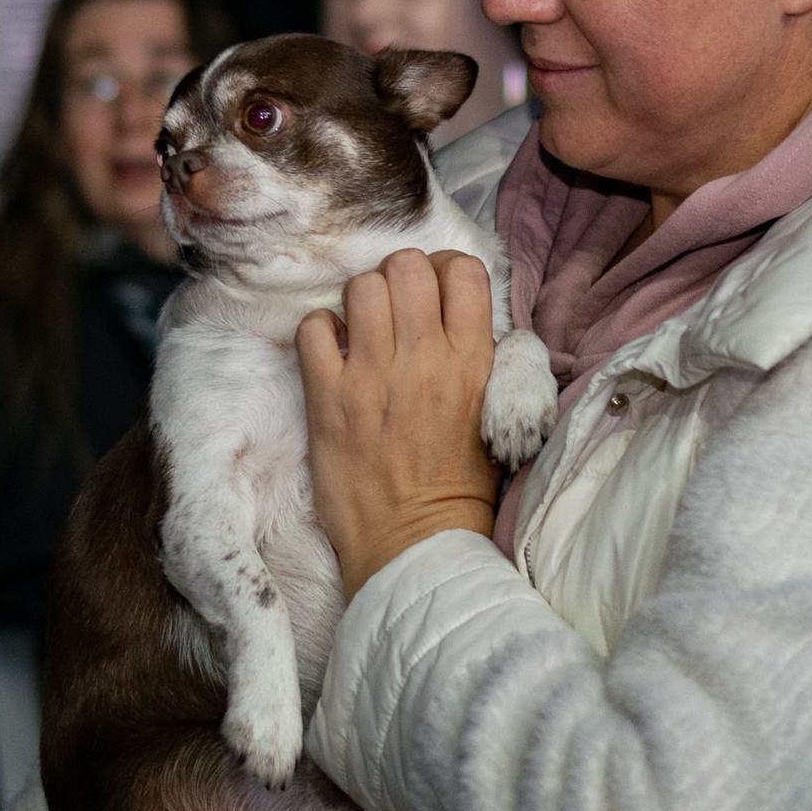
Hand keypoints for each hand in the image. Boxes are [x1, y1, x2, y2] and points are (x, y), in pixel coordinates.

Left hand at [296, 248, 498, 598]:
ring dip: (360, 302)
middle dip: (399, 280)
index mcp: (475, 363)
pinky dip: (319, 334)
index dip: (444, 273)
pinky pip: (314, 327)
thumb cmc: (457, 487)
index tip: (434, 294)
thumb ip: (489, 362)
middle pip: (407, 266)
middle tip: (395, 312)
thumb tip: (469, 316)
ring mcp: (373, 376)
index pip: (463, 271)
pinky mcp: (328, 398)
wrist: (413, 544)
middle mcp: (426, 359)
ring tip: (362, 333)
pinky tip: (332, 357)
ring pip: (361, 286)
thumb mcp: (498, 417)